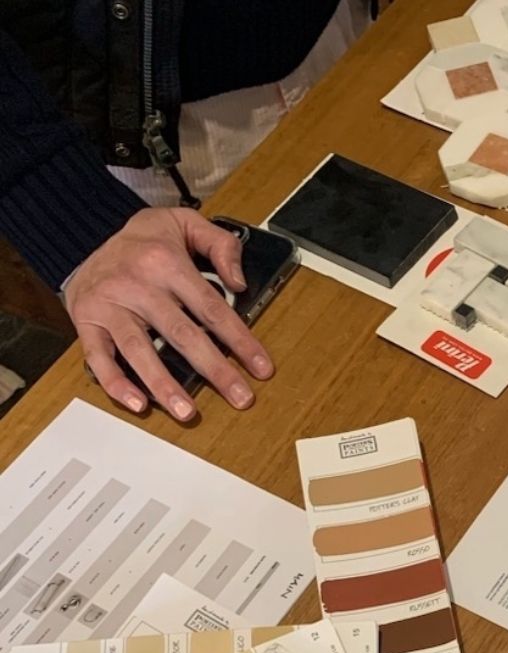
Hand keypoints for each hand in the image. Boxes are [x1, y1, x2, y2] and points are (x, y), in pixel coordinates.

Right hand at [63, 207, 273, 420]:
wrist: (83, 233)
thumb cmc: (144, 240)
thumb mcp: (183, 222)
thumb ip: (219, 244)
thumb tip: (240, 282)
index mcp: (166, 262)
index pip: (211, 308)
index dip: (239, 341)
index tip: (261, 368)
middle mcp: (137, 285)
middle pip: (182, 334)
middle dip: (215, 370)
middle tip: (240, 398)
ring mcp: (110, 305)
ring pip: (139, 350)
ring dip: (164, 385)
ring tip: (188, 412)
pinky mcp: (87, 320)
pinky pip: (98, 357)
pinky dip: (116, 383)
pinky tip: (138, 404)